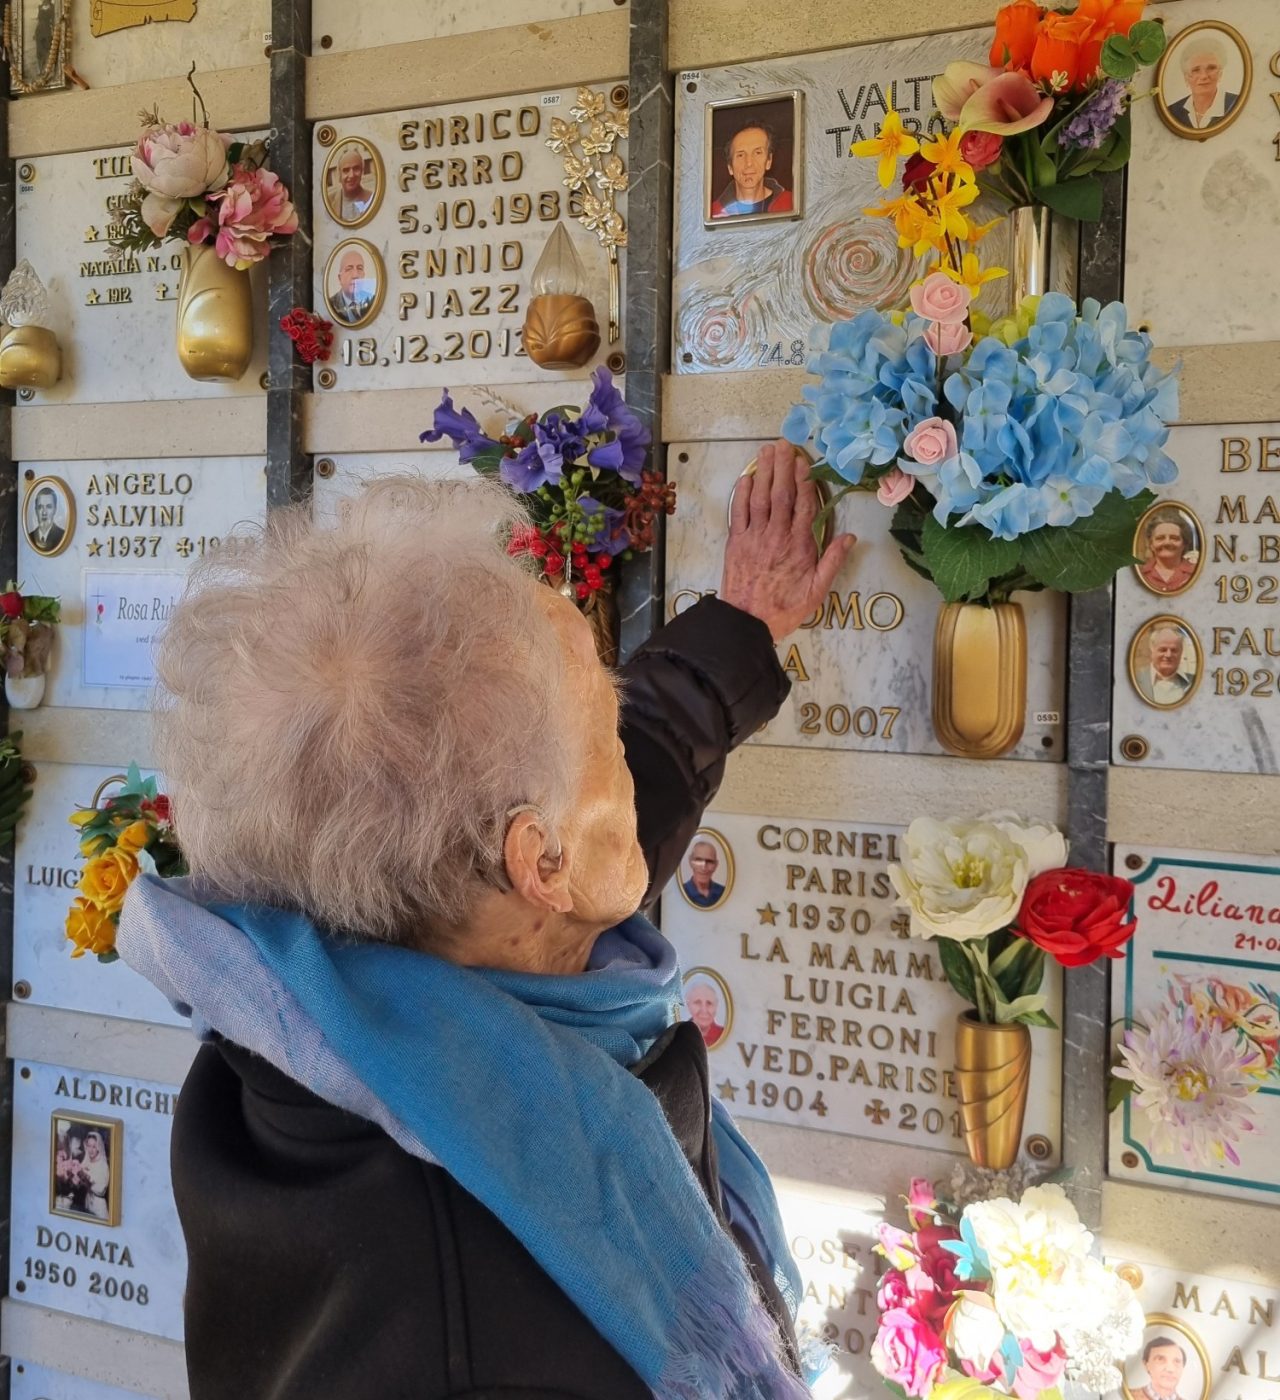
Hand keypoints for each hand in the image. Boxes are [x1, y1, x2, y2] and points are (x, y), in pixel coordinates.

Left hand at [719, 440, 855, 640]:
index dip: (805, 481)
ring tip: (767, 451)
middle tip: (785, 444)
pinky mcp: (736, 542)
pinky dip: (742, 493)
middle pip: (781, 494)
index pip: (804, 505)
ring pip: (760, 497)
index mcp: (799, 546)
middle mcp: (776, 536)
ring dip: (764, 472)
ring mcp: (754, 537)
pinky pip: (739, 511)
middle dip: (784, 467)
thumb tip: (850, 537)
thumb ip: (832, 562)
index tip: (805, 462)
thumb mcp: (817, 592)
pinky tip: (747, 477)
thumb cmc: (784, 609)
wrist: (746, 622)